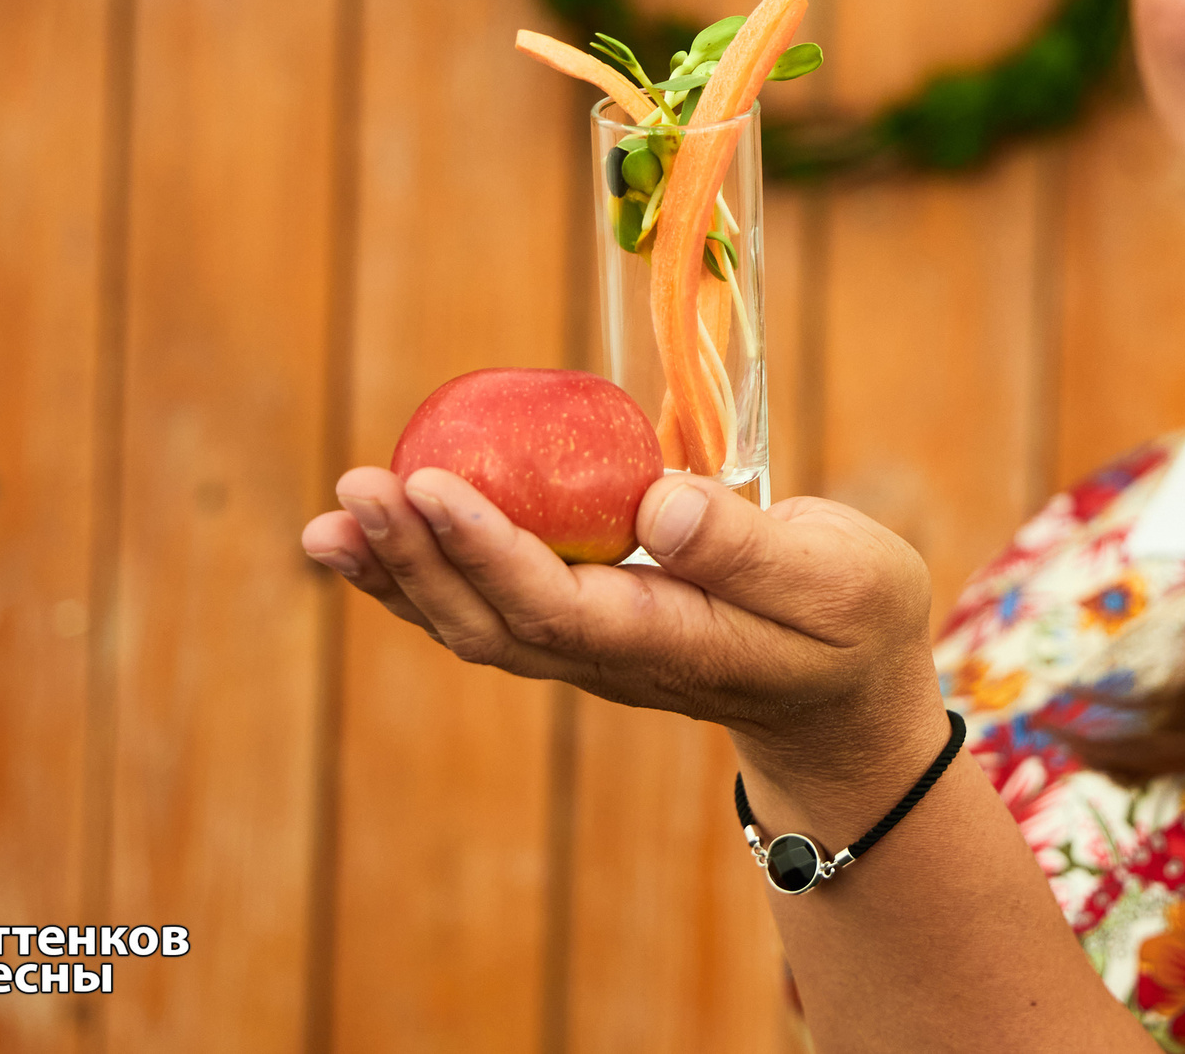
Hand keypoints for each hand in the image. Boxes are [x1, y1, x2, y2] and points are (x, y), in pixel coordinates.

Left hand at [300, 467, 940, 764]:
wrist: (845, 701)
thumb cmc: (853, 623)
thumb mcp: (835, 577)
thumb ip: (747, 545)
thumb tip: (653, 501)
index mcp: (668, 642)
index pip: (553, 604)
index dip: (484, 547)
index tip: (430, 483)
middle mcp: (609, 657)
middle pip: (489, 619)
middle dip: (415, 555)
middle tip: (355, 486)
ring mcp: (587, 651)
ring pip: (472, 622)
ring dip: (398, 572)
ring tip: (332, 520)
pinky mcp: (579, 629)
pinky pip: (486, 603)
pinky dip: (422, 571)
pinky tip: (375, 535)